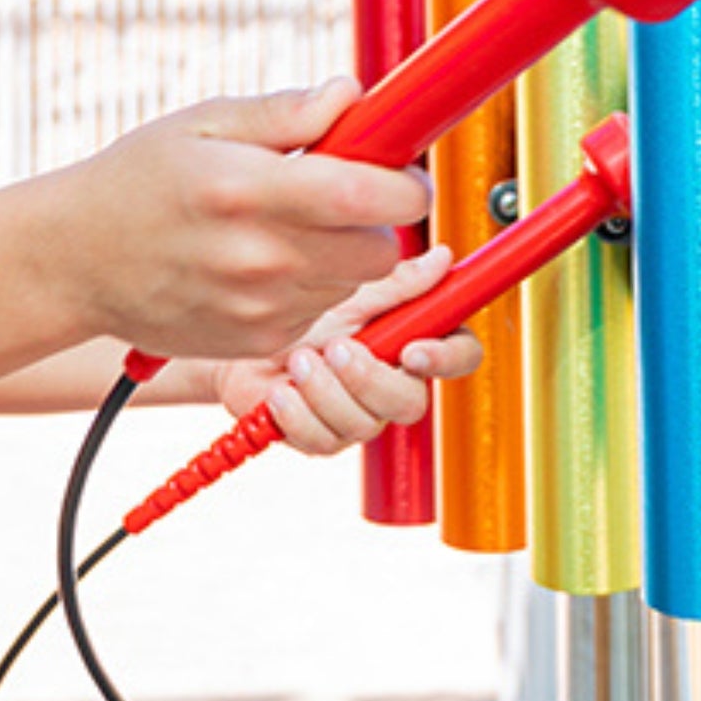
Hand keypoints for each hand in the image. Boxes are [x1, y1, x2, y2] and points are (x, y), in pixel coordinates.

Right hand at [55, 77, 431, 365]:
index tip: (400, 170)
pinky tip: (266, 260)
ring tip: (291, 225)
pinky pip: (320, 311)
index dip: (404, 183)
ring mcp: (259, 309)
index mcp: (250, 191)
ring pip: (354, 283)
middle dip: (377, 219)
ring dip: (344, 253)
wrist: (76, 261)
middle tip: (342, 193)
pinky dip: (312, 285)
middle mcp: (260, 259)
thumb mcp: (204, 124)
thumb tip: (351, 95)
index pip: (369, 197)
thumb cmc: (138, 180)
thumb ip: (286, 113)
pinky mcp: (255, 342)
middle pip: (380, 250)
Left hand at [214, 242, 484, 455]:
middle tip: (337, 347)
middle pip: (412, 402)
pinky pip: (323, 442)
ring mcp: (359, 414)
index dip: (447, 357)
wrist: (241, 341)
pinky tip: (281, 390)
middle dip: (369, 378)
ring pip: (365, 425)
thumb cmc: (300, 310)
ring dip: (325, 391)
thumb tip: (442, 258)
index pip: (459, 353)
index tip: (414, 350)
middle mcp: (391, 381)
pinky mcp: (323, 437)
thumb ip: (396, 281)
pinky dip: (298, 414)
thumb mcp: (349, 288)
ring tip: (300, 359)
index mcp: (409, 338)